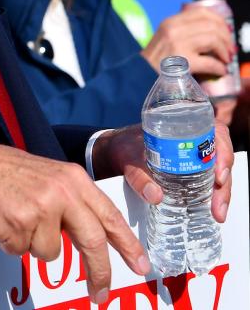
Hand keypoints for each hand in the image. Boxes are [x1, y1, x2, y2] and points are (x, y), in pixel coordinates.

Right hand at [0, 130, 148, 304]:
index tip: (141, 265)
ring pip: (50, 252)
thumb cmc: (1, 171)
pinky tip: (0, 220)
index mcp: (72, 179)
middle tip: (100, 295)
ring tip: (14, 219)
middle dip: (99, 273)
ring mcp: (39, 209)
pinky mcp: (16, 224)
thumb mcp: (46, 176)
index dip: (128, 244)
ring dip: (32, 244)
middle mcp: (61, 192)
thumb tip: (90, 238)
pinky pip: (21, 250)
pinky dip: (10, 241)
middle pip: (92, 242)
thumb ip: (70, 202)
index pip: (110, 216)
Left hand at [91, 124, 232, 223]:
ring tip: (218, 213)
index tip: (219, 176)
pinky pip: (210, 180)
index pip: (216, 133)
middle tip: (218, 207)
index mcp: (185, 126)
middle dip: (224, 184)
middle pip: (221, 158)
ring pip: (219, 171)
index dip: (223, 153)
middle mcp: (195, 139)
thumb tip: (155, 196)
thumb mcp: (128, 159)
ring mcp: (195, 155)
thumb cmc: (124, 147)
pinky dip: (213, 195)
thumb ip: (138, 176)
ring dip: (222, 193)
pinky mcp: (193, 169)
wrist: (115, 151)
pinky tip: (213, 210)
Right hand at [141, 4, 233, 77]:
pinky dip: (220, 68)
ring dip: (225, 51)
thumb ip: (183, 31)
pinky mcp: (182, 63)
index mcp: (170, 22)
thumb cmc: (155, 59)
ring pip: (213, 40)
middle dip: (226, 38)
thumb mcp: (165, 37)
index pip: (202, 12)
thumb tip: (213, 32)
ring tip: (225, 59)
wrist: (139, 75)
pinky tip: (220, 71)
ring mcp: (178, 45)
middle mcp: (174, 30)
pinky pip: (210, 62)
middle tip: (229, 49)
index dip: (219, 21)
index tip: (225, 32)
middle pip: (212, 25)